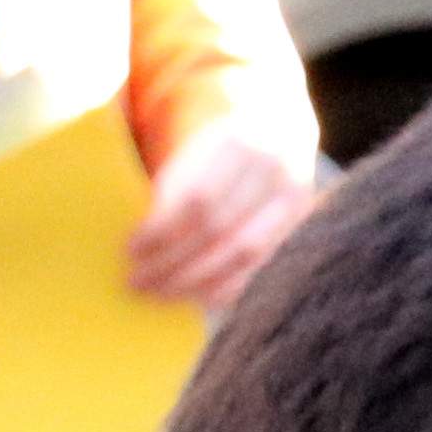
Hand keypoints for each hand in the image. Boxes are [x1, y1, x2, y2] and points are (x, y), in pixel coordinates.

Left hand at [123, 122, 318, 309]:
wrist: (279, 134)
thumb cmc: (217, 153)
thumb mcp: (193, 155)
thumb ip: (172, 192)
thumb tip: (138, 250)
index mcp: (241, 143)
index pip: (197, 199)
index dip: (161, 230)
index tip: (130, 250)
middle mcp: (275, 169)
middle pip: (219, 229)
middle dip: (173, 262)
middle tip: (136, 282)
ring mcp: (295, 199)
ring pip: (243, 252)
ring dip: (195, 281)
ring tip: (159, 294)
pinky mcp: (301, 226)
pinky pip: (261, 267)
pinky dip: (227, 287)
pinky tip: (195, 296)